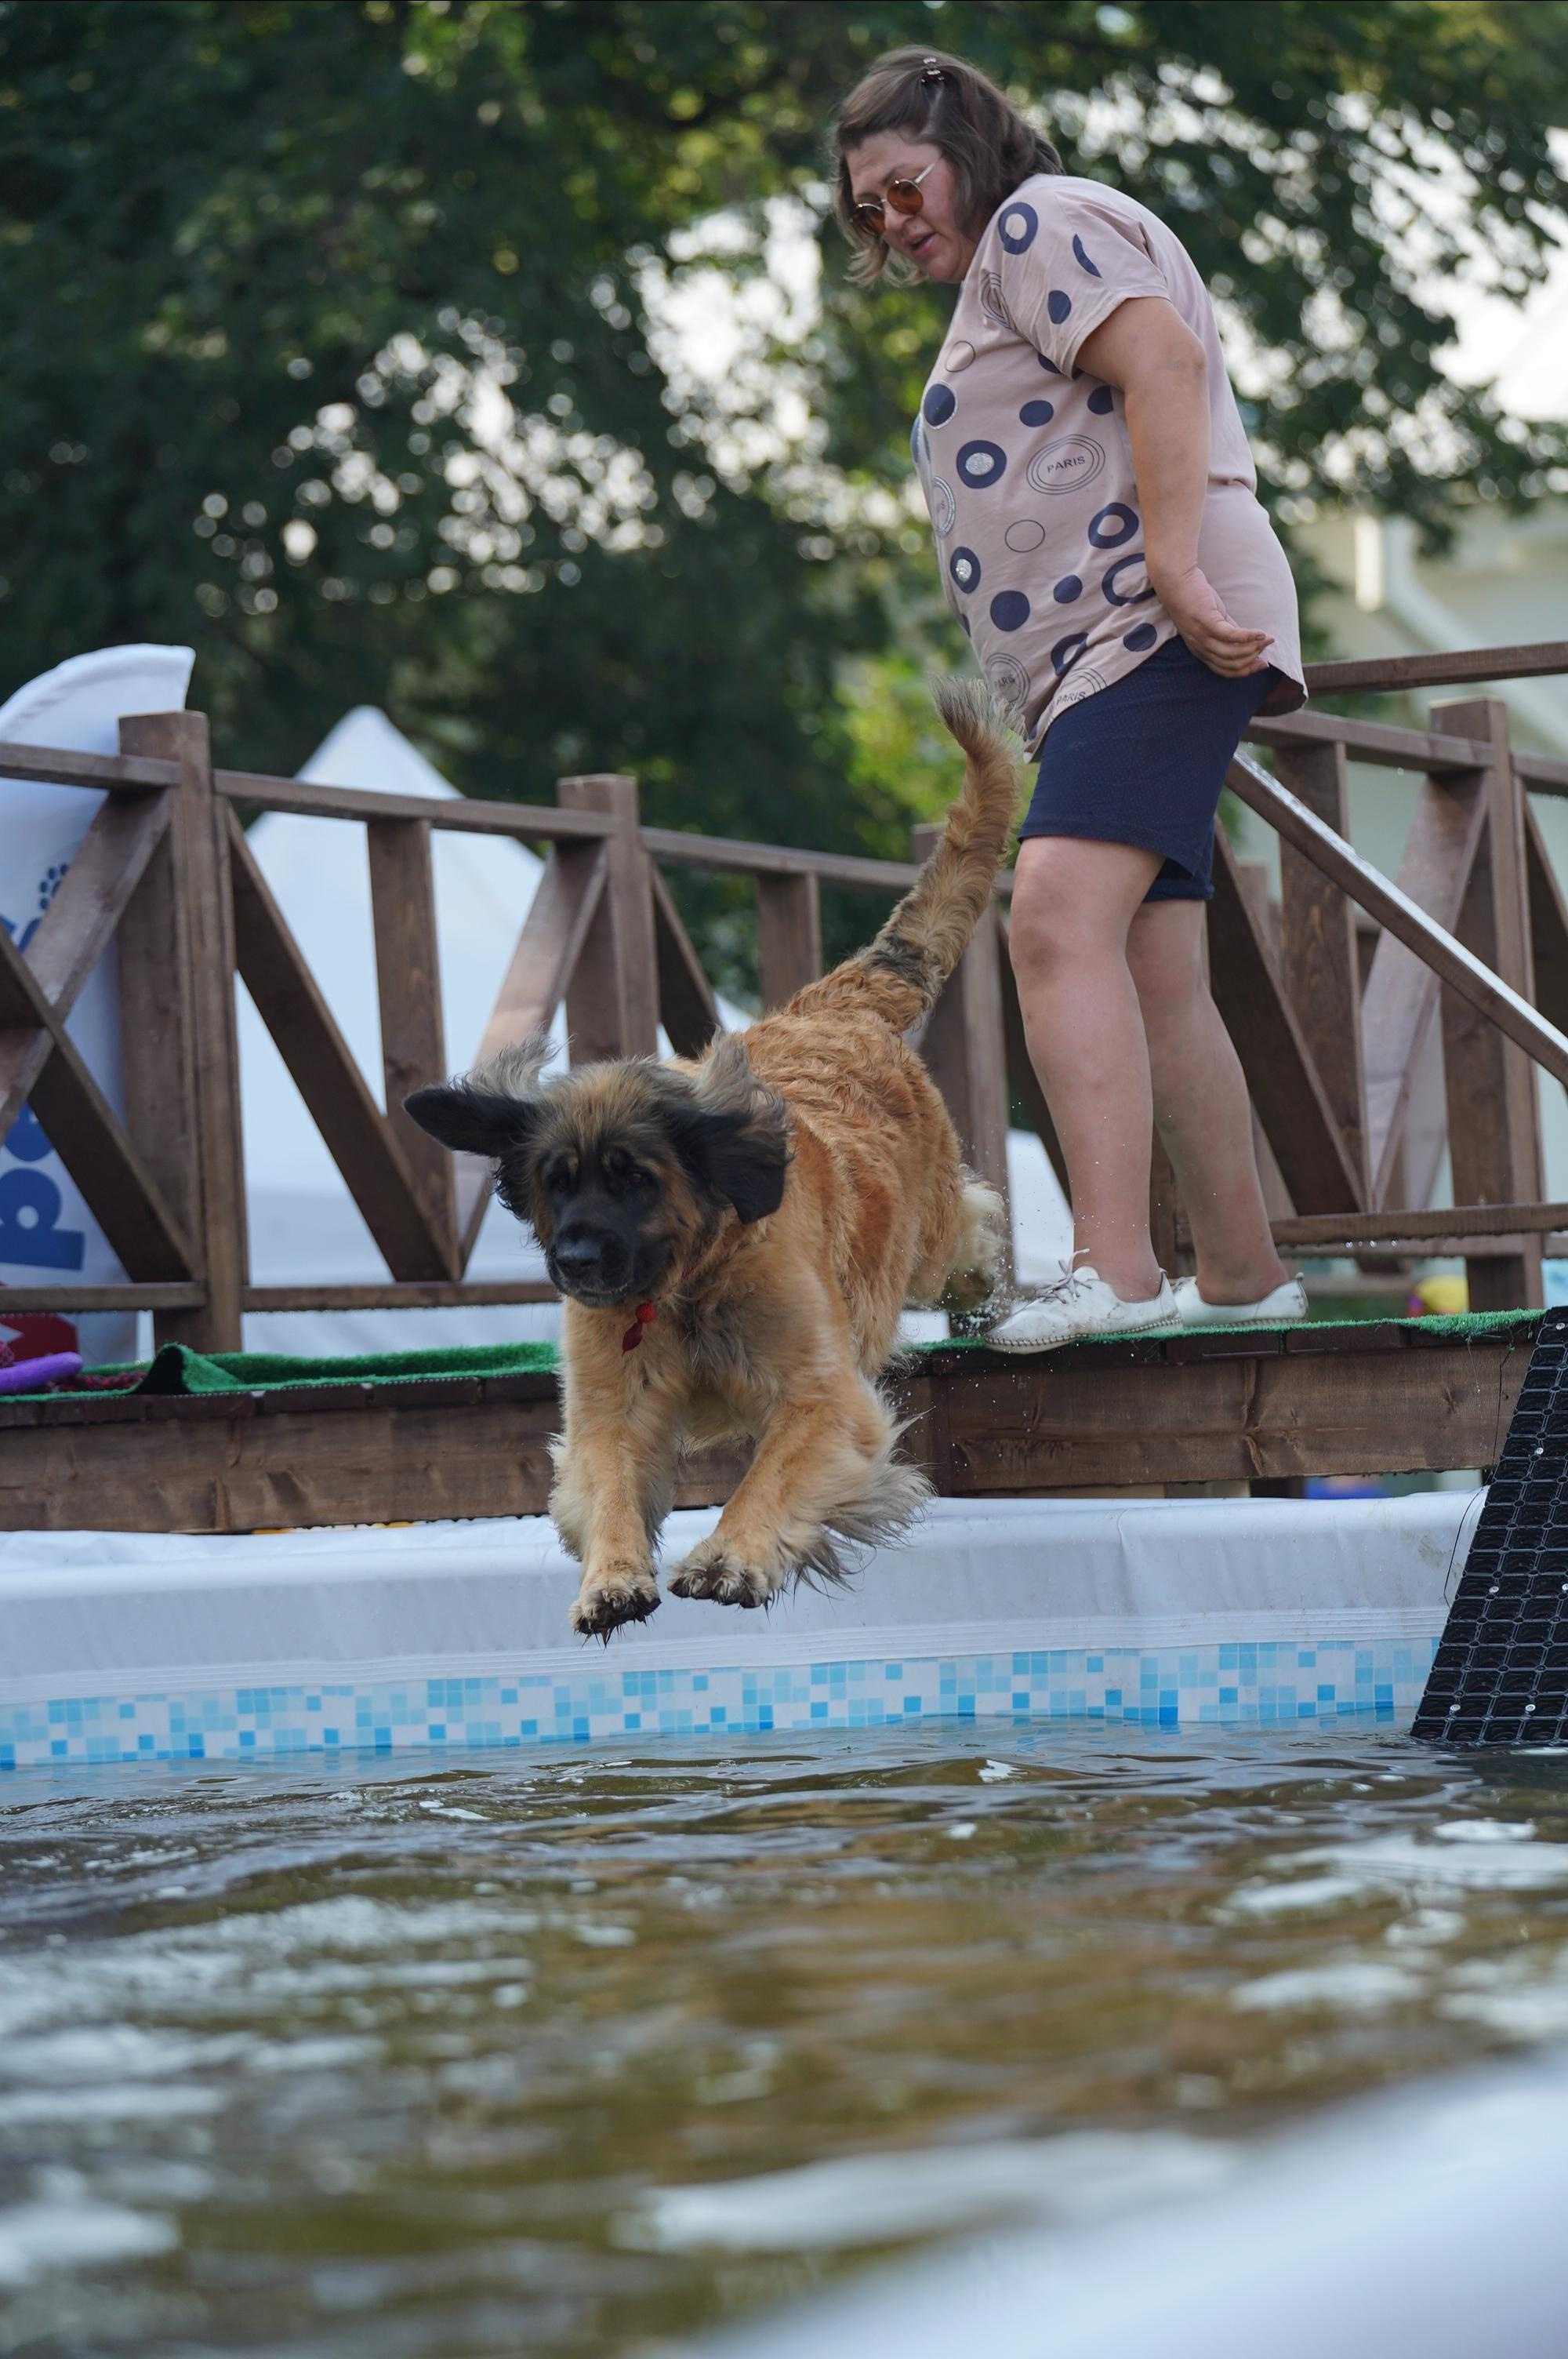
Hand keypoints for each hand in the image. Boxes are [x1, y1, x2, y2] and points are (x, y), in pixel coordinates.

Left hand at [1151, 563, 1272, 677]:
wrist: (1176, 580)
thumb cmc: (1195, 598)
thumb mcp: (1214, 619)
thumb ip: (1228, 631)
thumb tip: (1249, 639)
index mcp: (1201, 651)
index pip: (1224, 670)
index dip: (1246, 670)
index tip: (1263, 664)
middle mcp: (1200, 647)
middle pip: (1231, 664)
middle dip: (1253, 659)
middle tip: (1267, 647)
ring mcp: (1202, 636)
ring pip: (1232, 653)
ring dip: (1254, 647)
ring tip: (1268, 639)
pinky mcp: (1206, 622)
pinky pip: (1231, 635)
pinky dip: (1248, 636)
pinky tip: (1261, 633)